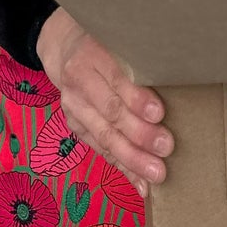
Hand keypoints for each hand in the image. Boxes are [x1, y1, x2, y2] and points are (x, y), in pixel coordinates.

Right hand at [36, 8, 171, 190]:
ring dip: (132, 159)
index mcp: (89, 59)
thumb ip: (134, 64)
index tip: (159, 112)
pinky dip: (122, 169)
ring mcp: (74, 111)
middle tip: (166, 147)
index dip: (136, 99)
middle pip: (109, 115)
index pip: (113, 82)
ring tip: (156, 173)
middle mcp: (78, 88)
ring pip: (104, 138)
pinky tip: (141, 185)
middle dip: (139, 135)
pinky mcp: (76, 129)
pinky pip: (101, 151)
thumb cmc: (99, 43)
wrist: (61, 48)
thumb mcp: (115, 42)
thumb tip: (163, 96)